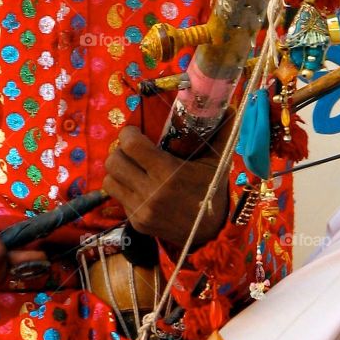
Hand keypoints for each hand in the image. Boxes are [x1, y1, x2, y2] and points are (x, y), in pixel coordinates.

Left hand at [102, 117, 233, 250]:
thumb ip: (222, 132)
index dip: (129, 134)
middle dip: (120, 151)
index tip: (136, 133)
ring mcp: (141, 210)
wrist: (211, 233)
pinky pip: (118, 198)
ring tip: (132, 167)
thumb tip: (231, 106)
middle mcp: (150, 192)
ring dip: (117, 170)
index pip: (130, 145)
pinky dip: (124, 189)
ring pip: (109, 180)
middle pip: (113, 161)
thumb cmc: (212, 191)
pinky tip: (139, 186)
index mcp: (168, 173)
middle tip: (132, 150)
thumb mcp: (218, 162)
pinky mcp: (136, 222)